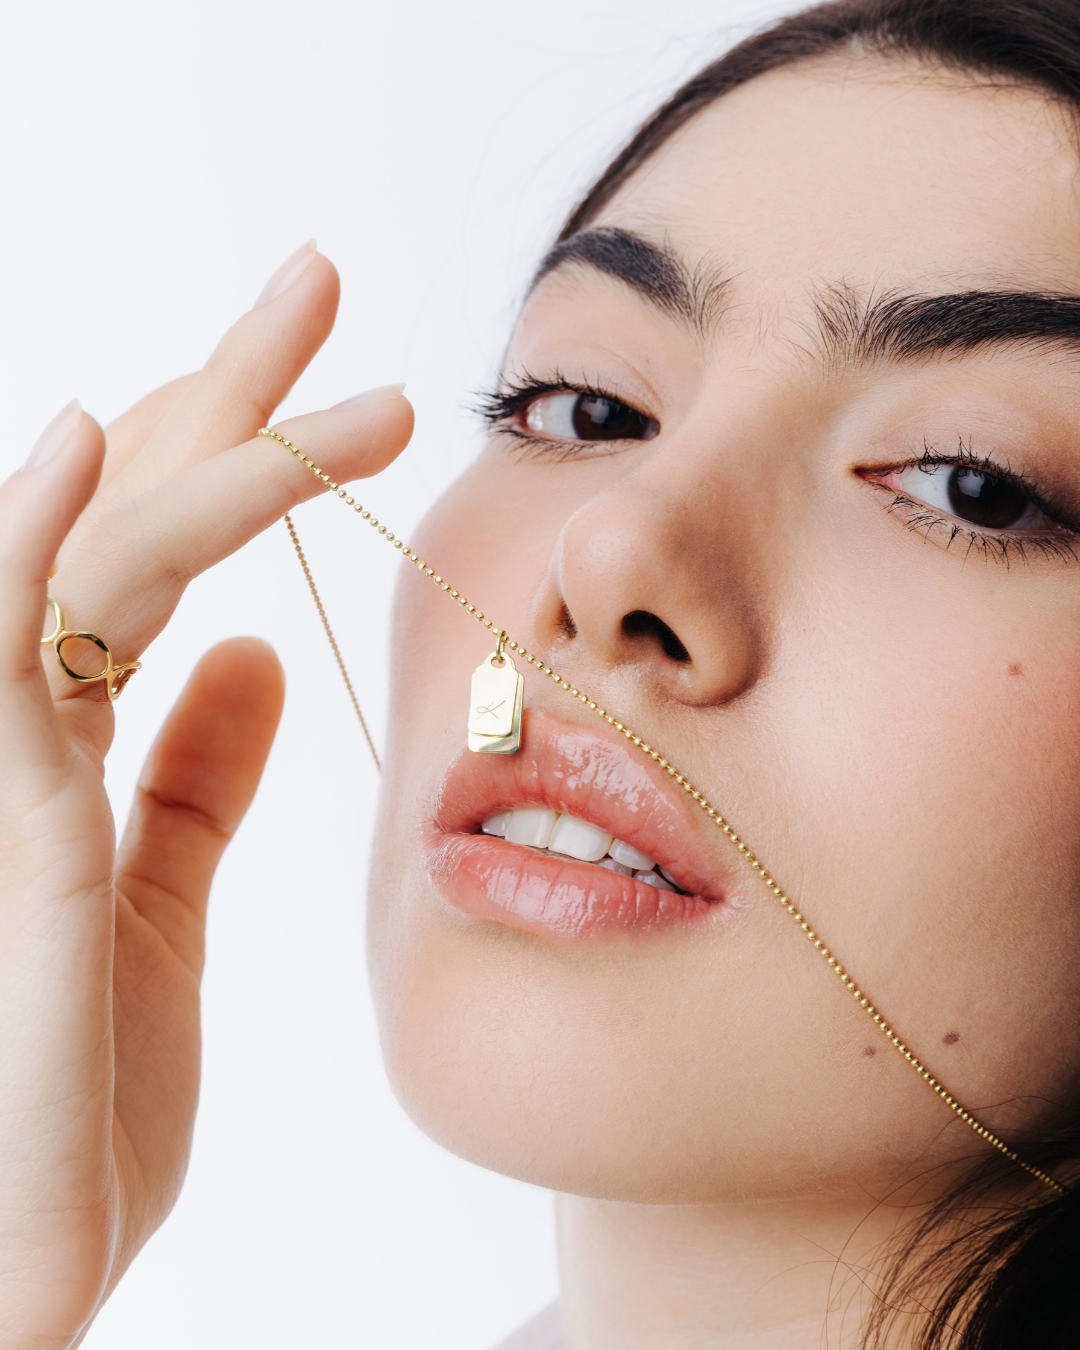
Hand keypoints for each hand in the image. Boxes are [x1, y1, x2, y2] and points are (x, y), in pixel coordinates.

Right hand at [0, 244, 412, 1346]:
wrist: (29, 1249)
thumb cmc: (80, 1090)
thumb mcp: (156, 899)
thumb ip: (194, 774)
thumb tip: (258, 652)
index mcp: (78, 736)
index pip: (159, 549)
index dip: (236, 449)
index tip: (333, 380)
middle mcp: (25, 720)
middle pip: (129, 510)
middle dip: (223, 388)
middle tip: (317, 274)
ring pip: (92, 550)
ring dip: (202, 438)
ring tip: (307, 331)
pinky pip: (4, 652)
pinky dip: (28, 539)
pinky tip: (88, 436)